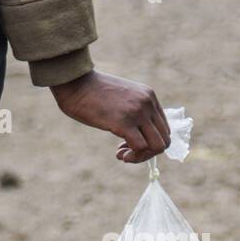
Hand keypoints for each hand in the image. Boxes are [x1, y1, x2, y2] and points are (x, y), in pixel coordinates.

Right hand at [51, 70, 170, 162]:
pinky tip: (119, 155)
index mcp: (149, 96)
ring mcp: (138, 112)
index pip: (163, 128)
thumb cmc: (91, 92)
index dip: (150, 141)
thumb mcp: (121, 97)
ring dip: (141, 157)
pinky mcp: (124, 123)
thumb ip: (134, 111)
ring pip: (157, 146)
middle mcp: (147, 103)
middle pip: (165, 140)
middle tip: (127, 151)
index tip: (130, 142)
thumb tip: (138, 134)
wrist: (74, 82)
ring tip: (123, 155)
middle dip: (148, 153)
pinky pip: (140, 148)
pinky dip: (133, 157)